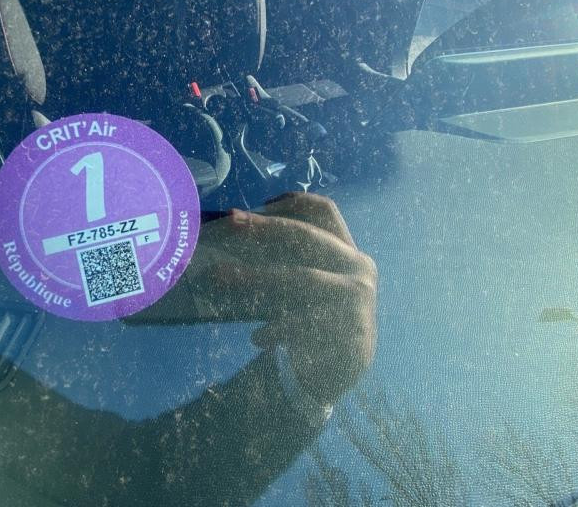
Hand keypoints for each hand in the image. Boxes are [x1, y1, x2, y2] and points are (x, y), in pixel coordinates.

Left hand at [128, 192, 377, 403]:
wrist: (332, 376)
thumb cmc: (306, 320)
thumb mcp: (299, 285)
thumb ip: (279, 260)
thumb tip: (231, 230)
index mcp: (347, 253)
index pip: (326, 213)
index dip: (295, 202)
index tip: (260, 202)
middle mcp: (358, 270)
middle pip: (307, 238)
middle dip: (265, 227)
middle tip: (230, 221)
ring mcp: (358, 302)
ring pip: (300, 278)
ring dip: (256, 276)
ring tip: (219, 276)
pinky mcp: (353, 334)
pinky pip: (305, 325)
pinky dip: (277, 330)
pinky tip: (258, 338)